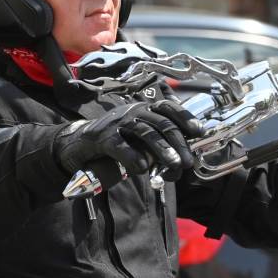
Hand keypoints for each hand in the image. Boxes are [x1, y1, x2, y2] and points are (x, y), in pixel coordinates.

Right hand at [54, 99, 202, 182]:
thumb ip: (157, 145)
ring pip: (145, 132)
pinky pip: (122, 147)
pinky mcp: (102, 138)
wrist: (79, 143)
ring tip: (174, 165)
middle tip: (187, 162)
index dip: (185, 118)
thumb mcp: (138, 139)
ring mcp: (117, 123)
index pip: (168, 108)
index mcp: (143, 109)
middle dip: (178, 143)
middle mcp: (132, 111)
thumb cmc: (114, 143)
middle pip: (161, 123)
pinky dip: (134, 158)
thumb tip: (183, 160)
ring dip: (162, 150)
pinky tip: (142, 169)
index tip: (199, 132)